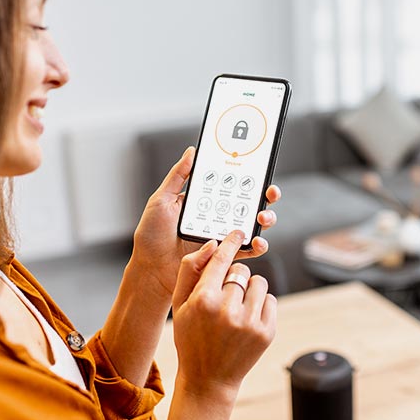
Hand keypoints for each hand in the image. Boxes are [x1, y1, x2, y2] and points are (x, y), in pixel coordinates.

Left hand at [131, 146, 281, 300]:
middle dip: (266, 195)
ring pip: (253, 225)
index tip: (259, 168)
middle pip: (250, 202)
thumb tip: (191, 151)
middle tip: (269, 192)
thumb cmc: (152, 235)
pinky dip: (257, 246)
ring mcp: (223, 237)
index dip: (249, 176)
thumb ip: (178, 176)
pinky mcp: (225, 257)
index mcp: (206, 201)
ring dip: (266, 219)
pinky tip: (257, 242)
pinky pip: (247, 251)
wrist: (149, 268)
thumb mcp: (162, 199)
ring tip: (262, 217)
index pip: (232, 184)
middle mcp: (218, 217)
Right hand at [171, 230, 276, 397]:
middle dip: (234, 278)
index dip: (231, 242)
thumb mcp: (179, 304)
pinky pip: (271, 300)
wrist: (208, 379)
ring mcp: (250, 322)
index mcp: (204, 300)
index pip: (222, 259)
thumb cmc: (190, 337)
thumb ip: (190, 270)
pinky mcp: (267, 332)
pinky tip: (247, 318)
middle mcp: (228, 310)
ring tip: (236, 308)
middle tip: (225, 296)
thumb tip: (212, 245)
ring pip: (258, 282)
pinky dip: (261, 304)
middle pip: (240, 270)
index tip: (238, 232)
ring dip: (249, 290)